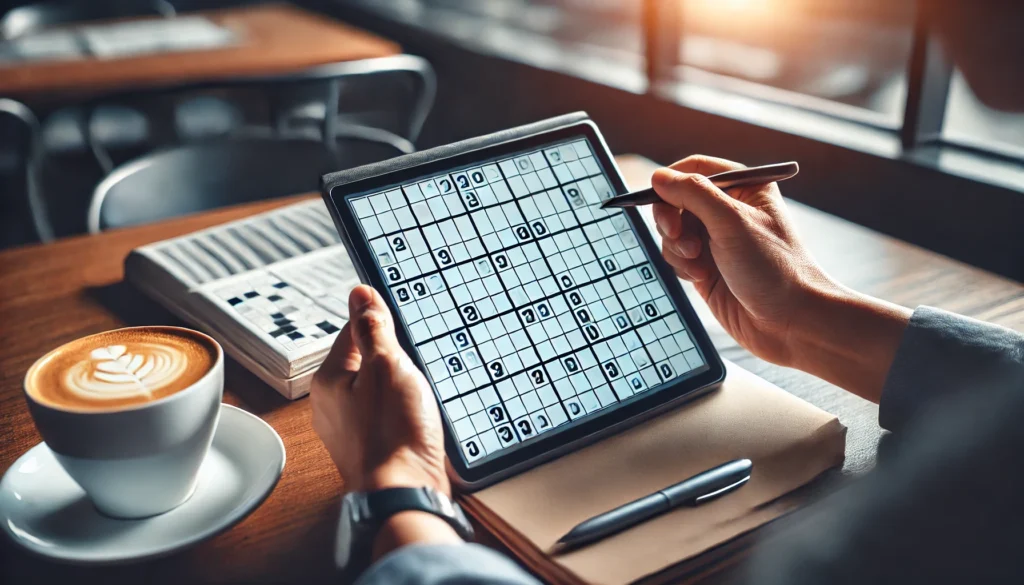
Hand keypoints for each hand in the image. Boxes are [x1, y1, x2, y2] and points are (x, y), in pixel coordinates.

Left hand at [311, 285, 448, 494]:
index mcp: (328, 380)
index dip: (381, 327)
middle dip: (395, 364)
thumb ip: (373, 328)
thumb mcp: (388, 366)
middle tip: (412, 375)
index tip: (402, 333)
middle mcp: (330, 406)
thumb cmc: (394, 433)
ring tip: (415, 401)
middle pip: (367, 363)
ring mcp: (348, 430)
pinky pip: (385, 417)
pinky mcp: (368, 449)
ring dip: (401, 390)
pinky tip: (415, 422)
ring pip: (378, 391)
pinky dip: (402, 415)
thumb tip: (359, 294)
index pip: (352, 332)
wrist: (404, 494)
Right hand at [651, 155, 910, 400]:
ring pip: (673, 231)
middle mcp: (729, 210)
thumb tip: (658, 177)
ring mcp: (716, 240)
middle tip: (676, 234)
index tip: (658, 198)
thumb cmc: (773, 267)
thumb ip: (693, 194)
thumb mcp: (732, 222)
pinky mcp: (706, 268)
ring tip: (697, 264)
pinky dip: (680, 265)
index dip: (673, 181)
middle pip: (677, 200)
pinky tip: (699, 277)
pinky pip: (677, 256)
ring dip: (677, 246)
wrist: (791, 322)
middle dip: (672, 219)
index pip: (696, 169)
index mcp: (744, 188)